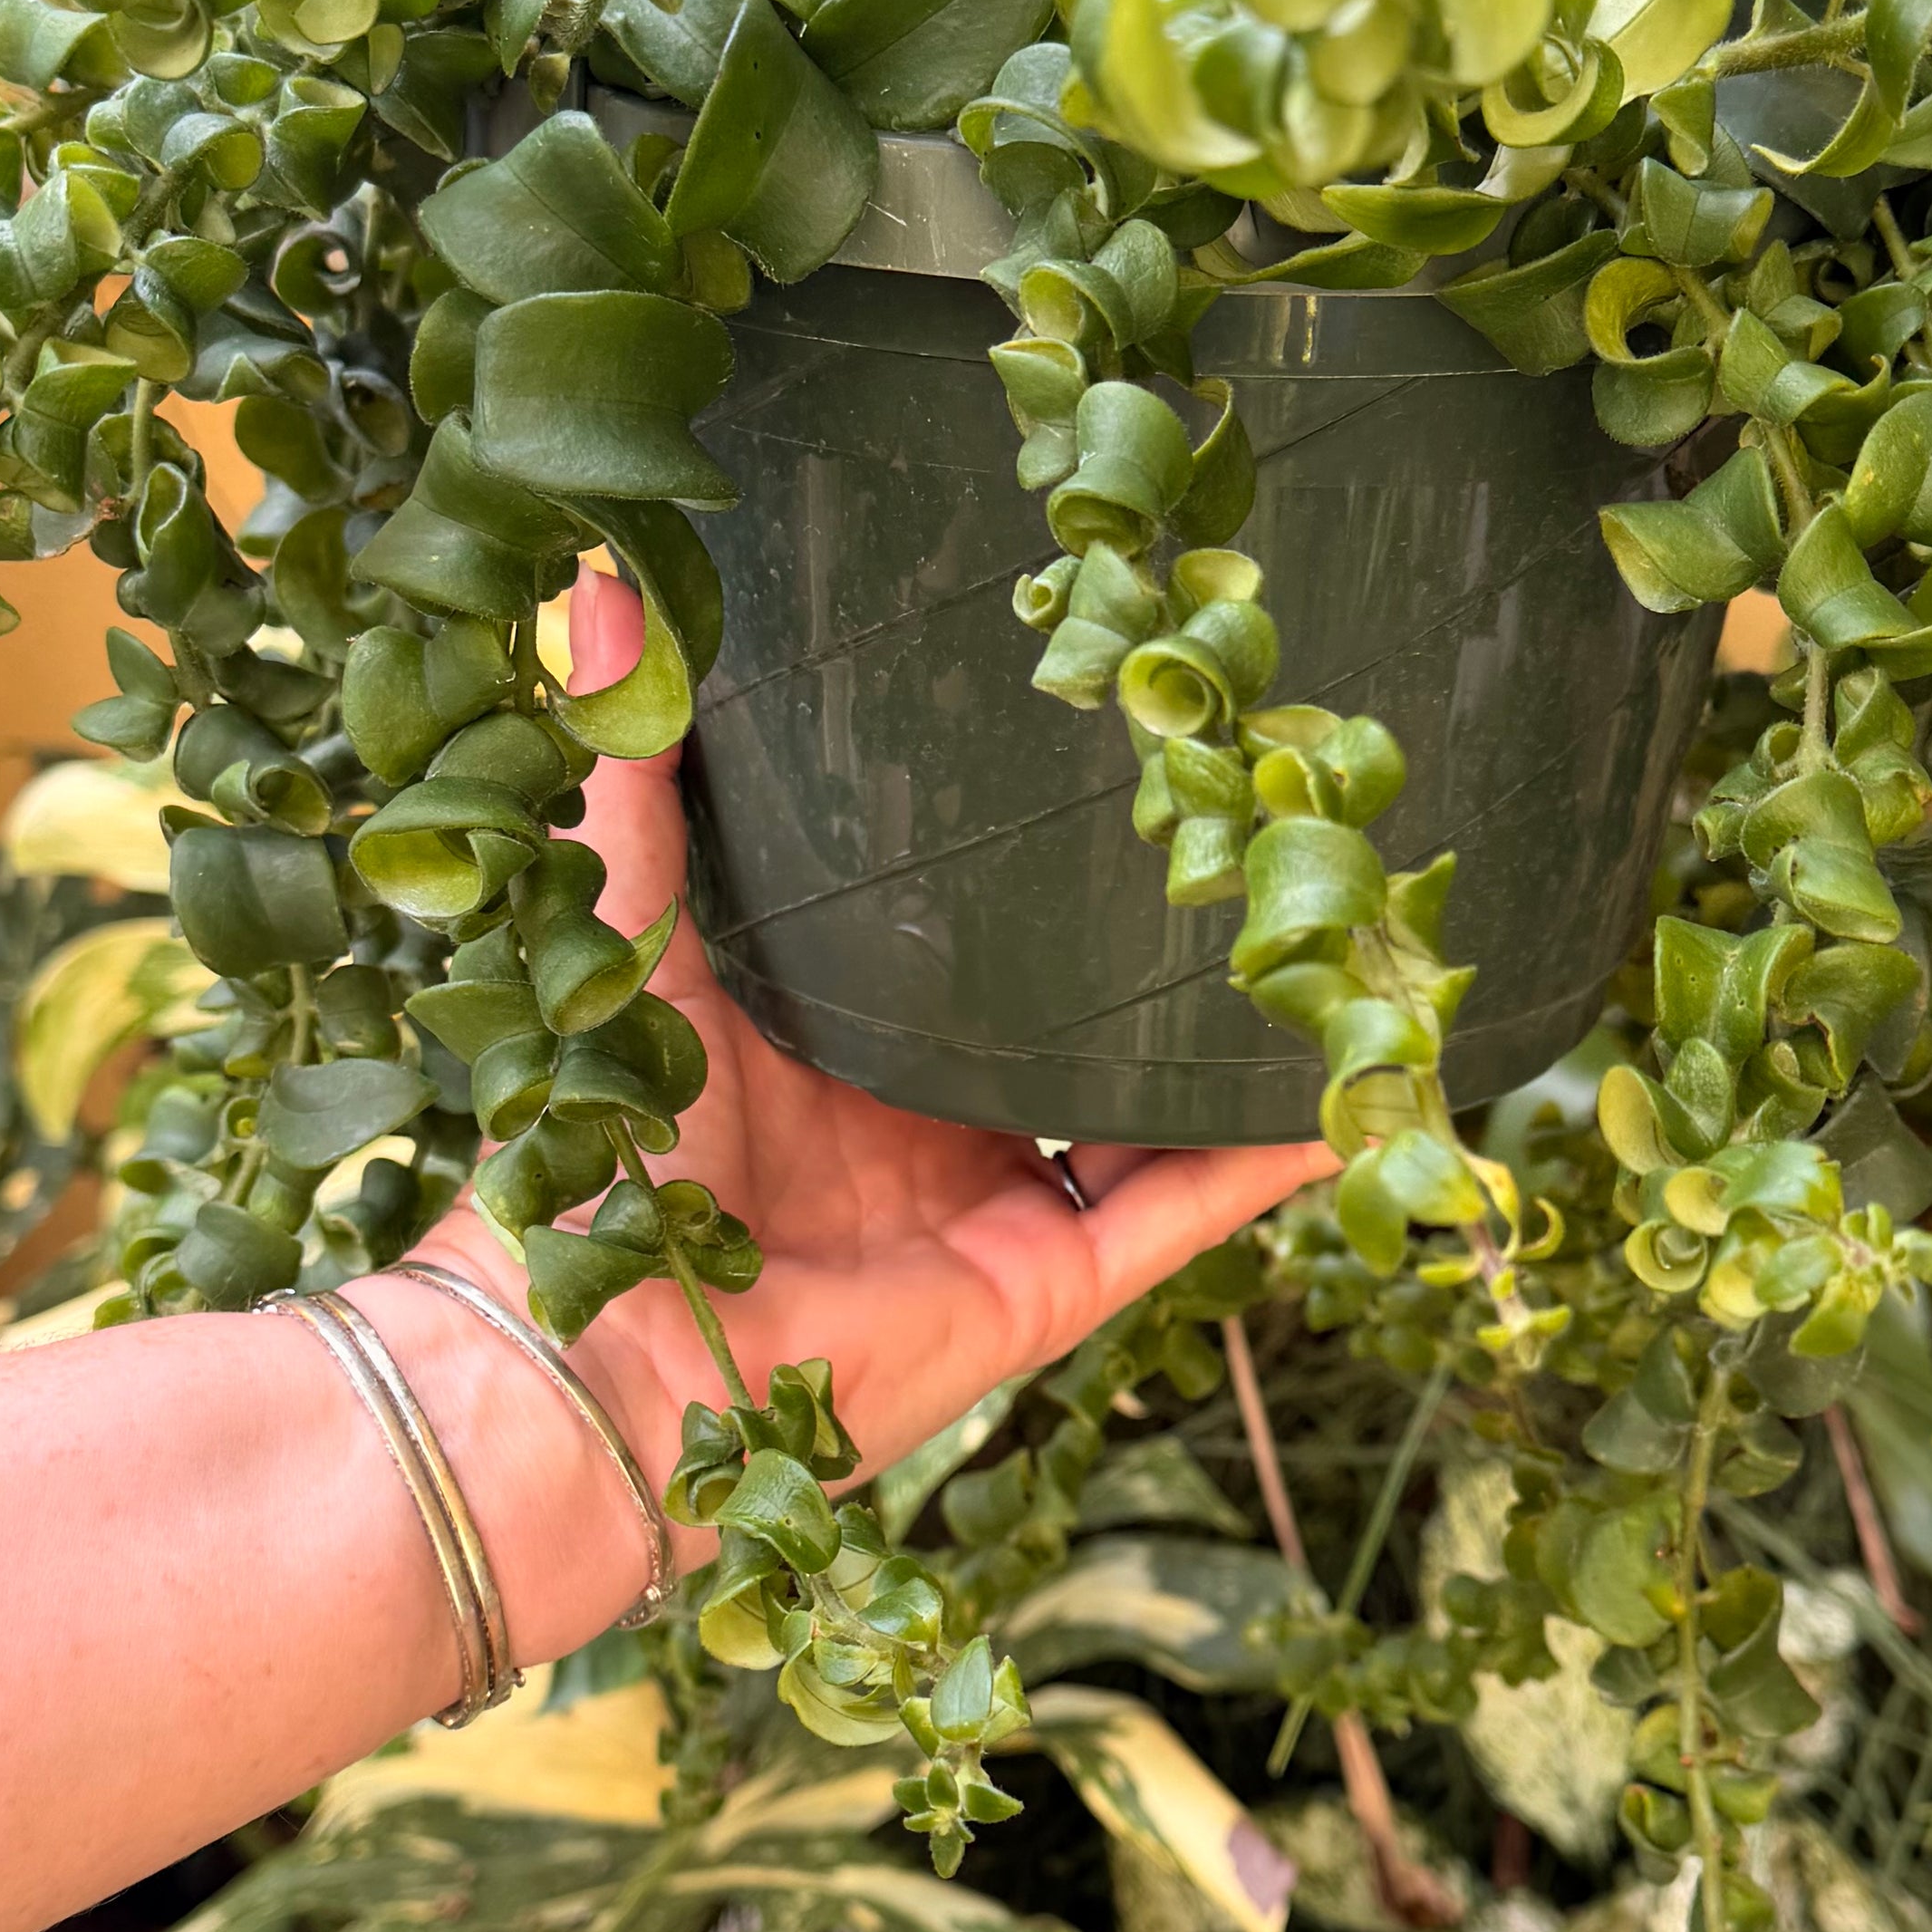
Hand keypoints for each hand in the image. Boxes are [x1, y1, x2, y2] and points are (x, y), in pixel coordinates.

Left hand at [413, 570, 1331, 1509]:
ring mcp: (995, 1203)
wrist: (596, 1350)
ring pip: (1152, 1107)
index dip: (1034, 854)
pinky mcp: (1045, 1282)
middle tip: (1252, 816)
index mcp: (839, 1035)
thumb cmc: (585, 1146)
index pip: (963, 932)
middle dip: (1162, 938)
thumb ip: (627, 773)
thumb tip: (593, 581)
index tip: (1110, 741)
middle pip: (1075, 1017)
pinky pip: (1182, 1209)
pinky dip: (1262, 1151)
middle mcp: (930, 1119)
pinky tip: (1345, 1081)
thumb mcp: (620, 926)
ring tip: (1334, 934)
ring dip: (1237, 1035)